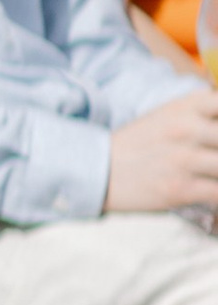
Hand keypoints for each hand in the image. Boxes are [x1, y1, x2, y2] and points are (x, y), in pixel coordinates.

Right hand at [106, 88, 217, 213]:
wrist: (98, 170)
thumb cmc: (133, 145)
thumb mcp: (165, 115)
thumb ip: (198, 113)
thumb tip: (216, 122)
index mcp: (185, 107)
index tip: (215, 137)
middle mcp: (187, 129)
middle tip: (211, 158)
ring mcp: (185, 159)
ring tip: (210, 176)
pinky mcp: (181, 189)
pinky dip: (217, 197)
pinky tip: (211, 196)